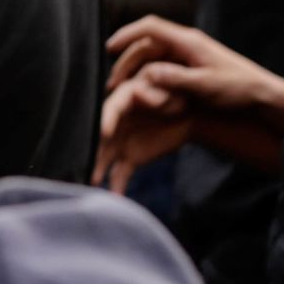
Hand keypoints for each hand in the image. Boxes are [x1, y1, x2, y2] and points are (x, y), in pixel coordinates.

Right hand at [93, 71, 193, 192]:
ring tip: (92, 181)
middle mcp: (117, 121)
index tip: (104, 132)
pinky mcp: (130, 157)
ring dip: (98, 169)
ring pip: (105, 157)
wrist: (196, 114)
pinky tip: (115, 197)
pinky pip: (120, 172)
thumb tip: (139, 93)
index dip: (106, 119)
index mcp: (126, 99)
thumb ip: (159, 89)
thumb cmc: (185, 94)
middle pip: (100, 135)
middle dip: (92, 148)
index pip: (111, 108)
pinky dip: (117, 185)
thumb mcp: (177, 87)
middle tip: (86, 159)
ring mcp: (122, 141)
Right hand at [107, 16, 283, 114]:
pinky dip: (144, 78)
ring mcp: (185, 56)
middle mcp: (184, 45)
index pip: (151, 27)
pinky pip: (158, 68)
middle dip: (125, 62)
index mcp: (189, 42)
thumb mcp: (206, 85)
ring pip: (149, 58)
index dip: (127, 34)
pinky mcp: (186, 67)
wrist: (261, 94)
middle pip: (145, 45)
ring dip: (133, 72)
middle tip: (112, 84)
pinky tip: (138, 93)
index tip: (109, 48)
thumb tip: (148, 73)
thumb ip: (177, 79)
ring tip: (120, 91)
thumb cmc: (238, 88)